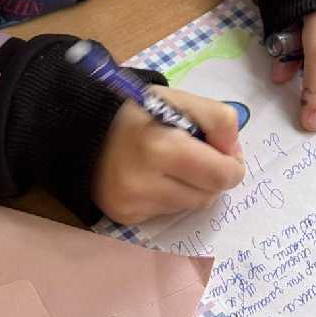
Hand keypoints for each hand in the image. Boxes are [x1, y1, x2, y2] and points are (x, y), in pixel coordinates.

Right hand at [92, 88, 245, 223]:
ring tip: (172, 163)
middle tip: (199, 154)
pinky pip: (168, 212)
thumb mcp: (179, 99)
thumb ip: (218, 119)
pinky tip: (153, 176)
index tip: (223, 149)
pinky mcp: (125, 217)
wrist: (81, 128)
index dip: (232, 163)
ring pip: (190, 206)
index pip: (220, 175)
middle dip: (212, 175)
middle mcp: (144, 183)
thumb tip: (233, 154)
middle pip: (209, 195)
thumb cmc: (137, 111)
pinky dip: (170, 195)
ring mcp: (132, 205)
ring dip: (192, 186)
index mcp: (161, 148)